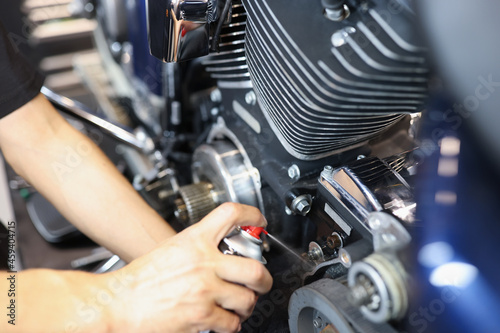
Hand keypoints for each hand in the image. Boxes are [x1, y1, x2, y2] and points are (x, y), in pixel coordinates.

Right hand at [107, 203, 272, 332]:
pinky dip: (231, 324)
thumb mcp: (170, 251)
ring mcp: (205, 291)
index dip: (251, 215)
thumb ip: (196, 248)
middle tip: (262, 281)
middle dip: (264, 279)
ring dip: (246, 305)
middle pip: (254, 268)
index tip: (259, 221)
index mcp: (194, 241)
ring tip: (238, 305)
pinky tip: (223, 320)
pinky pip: (231, 323)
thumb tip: (219, 251)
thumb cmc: (138, 280)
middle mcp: (203, 264)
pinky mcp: (201, 317)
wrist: (116, 304)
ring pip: (247, 299)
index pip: (230, 214)